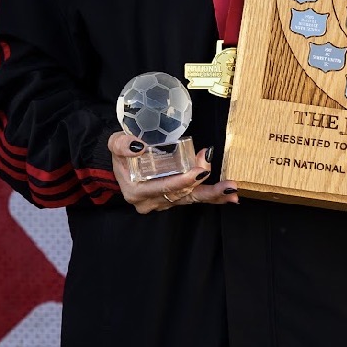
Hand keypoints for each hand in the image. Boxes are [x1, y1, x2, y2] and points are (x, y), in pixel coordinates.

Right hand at [107, 132, 240, 214]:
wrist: (121, 161)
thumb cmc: (121, 151)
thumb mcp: (114, 143)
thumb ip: (121, 145)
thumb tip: (138, 146)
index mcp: (136, 192)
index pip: (163, 188)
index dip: (182, 180)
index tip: (199, 170)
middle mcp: (150, 202)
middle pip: (181, 195)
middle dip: (203, 186)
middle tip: (226, 182)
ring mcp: (163, 203)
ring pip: (190, 199)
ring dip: (213, 194)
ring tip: (231, 190)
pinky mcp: (173, 199)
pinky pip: (193, 198)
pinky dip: (211, 196)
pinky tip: (229, 196)